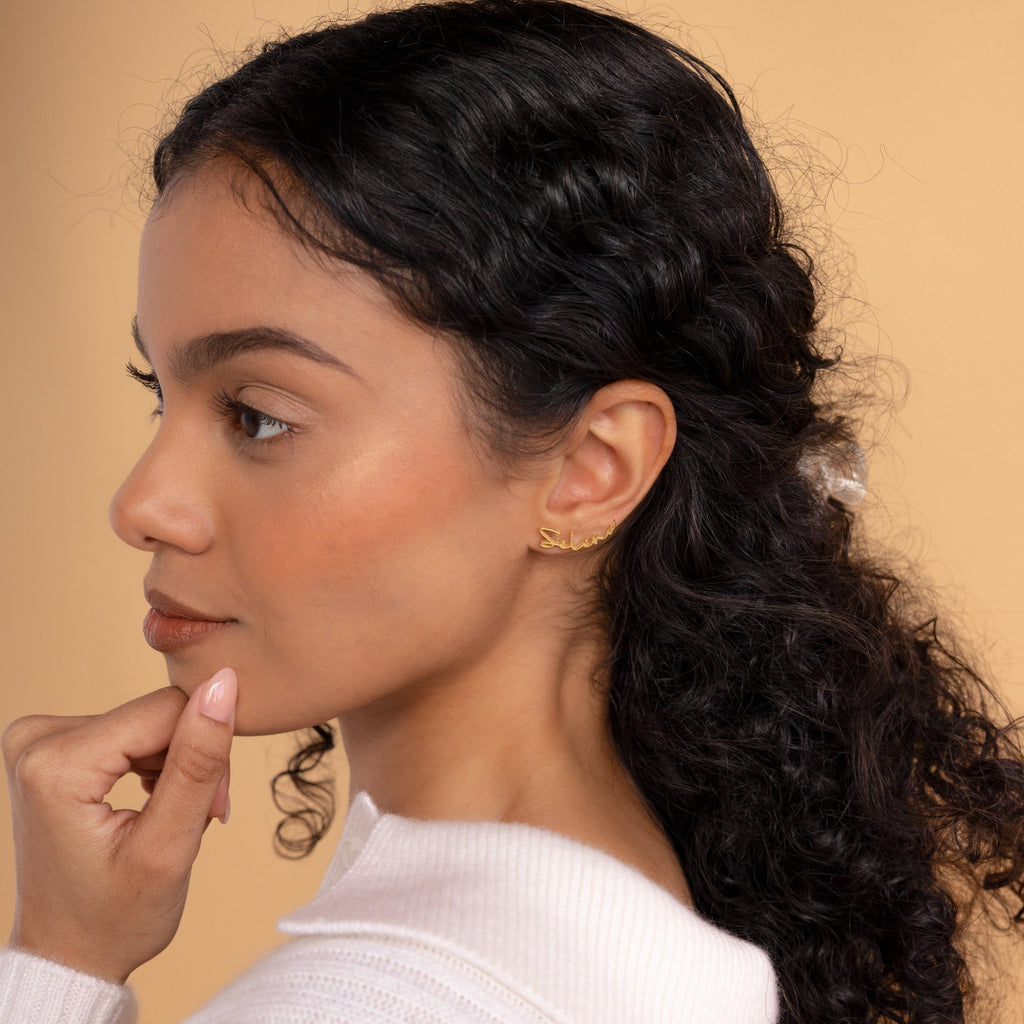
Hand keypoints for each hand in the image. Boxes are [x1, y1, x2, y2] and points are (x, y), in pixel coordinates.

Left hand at [2, 669, 235, 982]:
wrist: (69, 955)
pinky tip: (156, 801)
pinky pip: (128, 729)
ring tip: (179, 816)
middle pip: (156, 714)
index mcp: (57, 763)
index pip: (167, 710)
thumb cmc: (114, 918)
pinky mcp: (51, 747)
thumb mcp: (169, 847)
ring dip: (177, 763)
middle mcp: (36, 739)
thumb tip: (223, 684)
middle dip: (192, 760)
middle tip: (202, 815)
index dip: (207, 748)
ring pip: (149, 720)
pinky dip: (154, 763)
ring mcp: (39, 741)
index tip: (216, 806)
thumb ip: (199, 762)